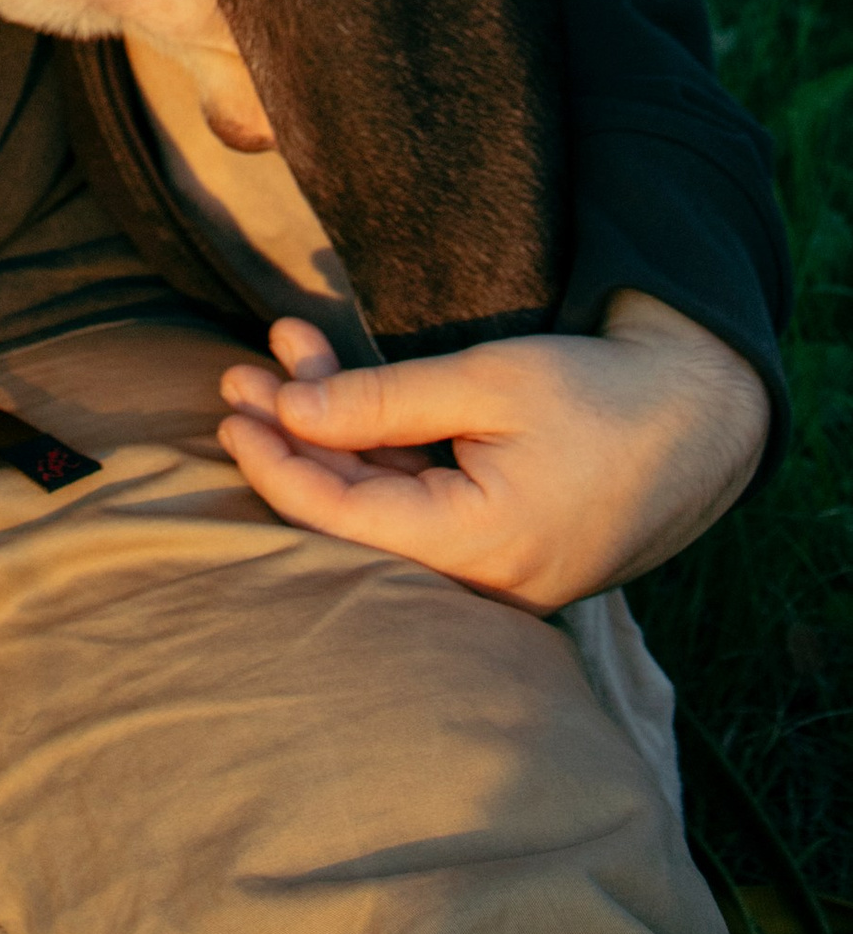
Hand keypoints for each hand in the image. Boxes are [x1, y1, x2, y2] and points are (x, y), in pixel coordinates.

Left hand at [214, 291, 768, 611]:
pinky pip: (422, 498)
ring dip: (334, 428)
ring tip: (284, 355)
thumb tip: (292, 414)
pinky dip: (380, 441)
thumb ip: (385, 402)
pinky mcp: (501, 543)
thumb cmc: (599, 396)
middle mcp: (481, 578)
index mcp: (478, 547)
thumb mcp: (487, 382)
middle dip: (295, 438)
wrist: (699, 418)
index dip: (279, 466)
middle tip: (238, 377)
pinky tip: (340, 383)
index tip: (233, 412)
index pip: (344, 520)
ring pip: (386, 500)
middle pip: (357, 513)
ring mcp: (493, 568)